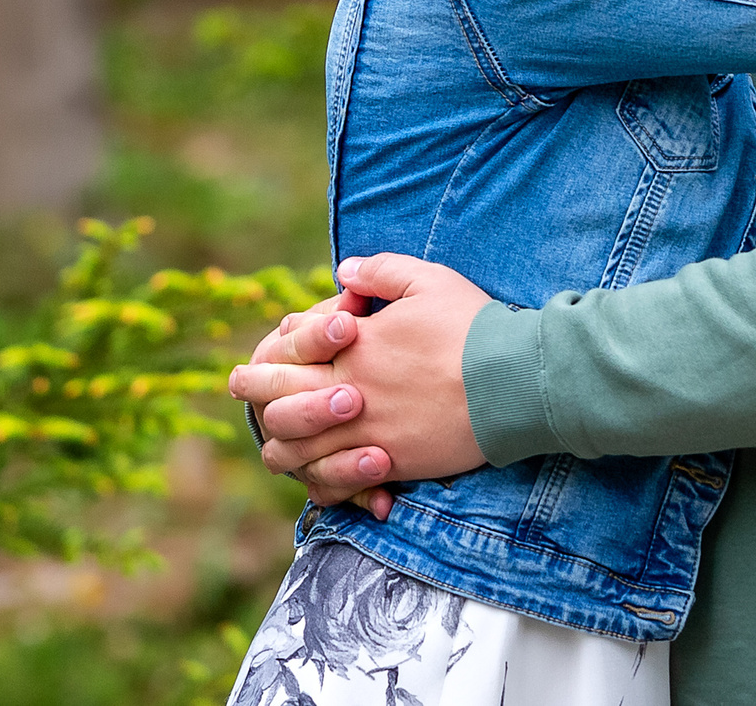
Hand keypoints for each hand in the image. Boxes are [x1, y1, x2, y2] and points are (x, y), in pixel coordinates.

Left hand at [229, 255, 495, 512]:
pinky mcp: (391, 463)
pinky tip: (323, 478)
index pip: (291, 350)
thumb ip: (382, 272)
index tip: (258, 357)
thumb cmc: (473, 327)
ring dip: (284, 447)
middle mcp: (350, 392)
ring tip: (279, 444)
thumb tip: (344, 272)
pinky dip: (326, 483)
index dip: (271, 354)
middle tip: (241, 389)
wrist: (513, 381)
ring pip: (300, 452)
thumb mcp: (429, 281)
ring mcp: (367, 432)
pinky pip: (339, 483)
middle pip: (281, 405)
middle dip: (255, 395)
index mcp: (354, 348)